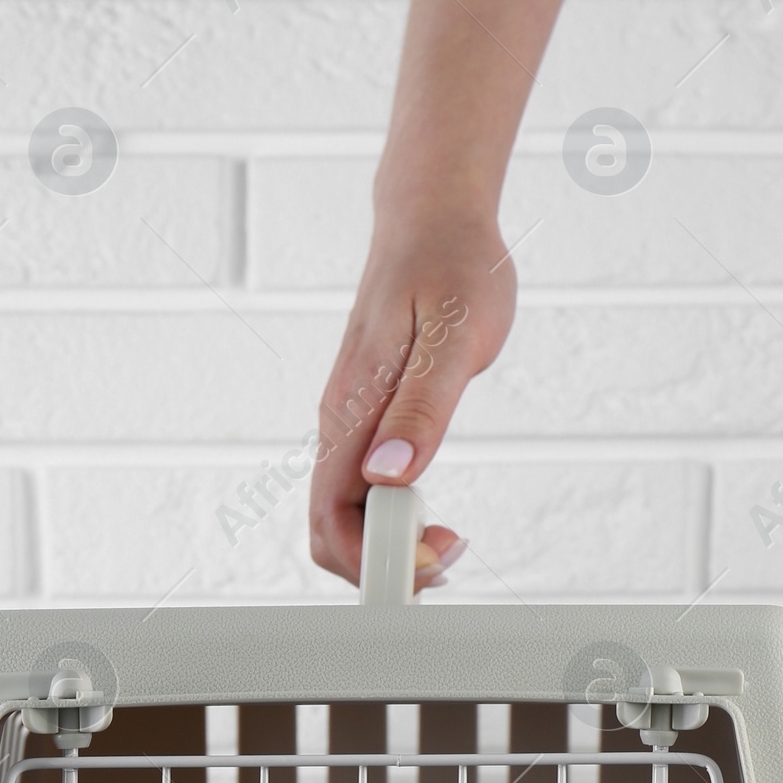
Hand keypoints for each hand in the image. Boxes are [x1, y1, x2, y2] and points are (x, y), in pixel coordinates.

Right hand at [308, 207, 514, 591]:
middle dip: (382, 566)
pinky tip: (433, 511)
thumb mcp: (454, 335)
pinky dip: (393, 521)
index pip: (331, 521)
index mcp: (349, 412)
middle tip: (451, 553)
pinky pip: (360, 493)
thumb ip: (422, 408)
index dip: (374, 561)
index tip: (434, 559)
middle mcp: (337, 426)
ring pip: (344, 516)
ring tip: (450, 538)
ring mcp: (348, 425)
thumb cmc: (452, 266)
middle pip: (328, 532)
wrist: (433, 217)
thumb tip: (390, 476)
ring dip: (389, 547)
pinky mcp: (365, 421)